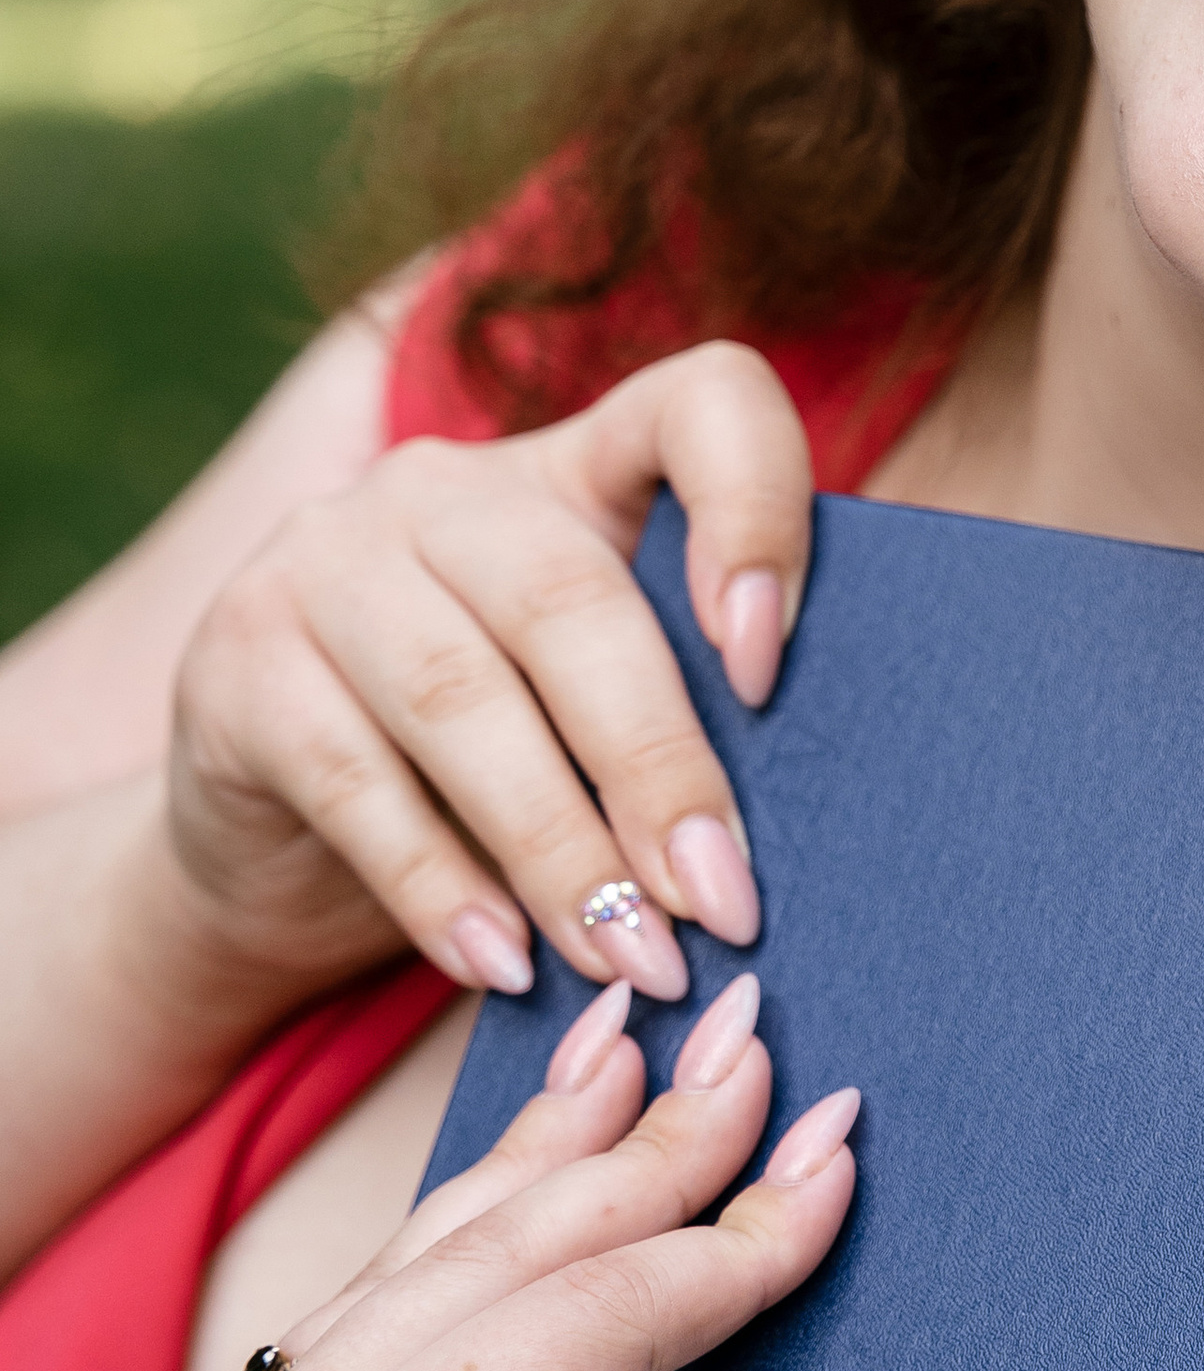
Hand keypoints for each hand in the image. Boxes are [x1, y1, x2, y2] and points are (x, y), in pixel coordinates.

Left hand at [98, 968, 860, 1370]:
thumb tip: (730, 1277)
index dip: (736, 1224)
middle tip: (739, 1035)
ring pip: (389, 1292)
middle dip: (635, 1145)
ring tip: (617, 1059)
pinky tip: (493, 1210)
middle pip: (488, 1258)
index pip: (599, 1305)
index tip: (835, 1135)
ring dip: (518, 1183)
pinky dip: (418, 1301)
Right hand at [163, 340, 813, 1014]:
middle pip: (573, 601)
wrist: (277, 832)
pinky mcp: (236, 664)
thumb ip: (685, 722)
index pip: (701, 404)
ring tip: (634, 961)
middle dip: (660, 767)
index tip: (770, 663)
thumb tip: (800, 847)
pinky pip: (356, 784)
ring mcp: (324, 561)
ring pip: (462, 699)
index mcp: (578, 468)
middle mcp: (445, 488)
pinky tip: (506, 967)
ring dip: (561, 849)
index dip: (755, 508)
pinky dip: (441, 889)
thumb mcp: (597, 717)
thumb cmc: (500, 767)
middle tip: (725, 901)